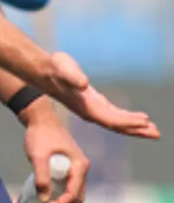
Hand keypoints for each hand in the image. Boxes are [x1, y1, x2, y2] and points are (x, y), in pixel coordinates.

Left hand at [20, 98, 89, 202]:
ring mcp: (76, 169)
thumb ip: (41, 177)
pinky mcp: (68, 168)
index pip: (73, 194)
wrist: (39, 117)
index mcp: (79, 166)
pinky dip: (62, 199)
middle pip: (77, 198)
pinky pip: (68, 188)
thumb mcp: (38, 155)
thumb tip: (43, 199)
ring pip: (74, 195)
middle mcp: (81, 169)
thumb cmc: (40, 133)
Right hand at [40, 52, 159, 138]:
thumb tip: (83, 84)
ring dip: (135, 127)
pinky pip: (114, 116)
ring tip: (153, 130)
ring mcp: (92, 109)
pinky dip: (127, 119)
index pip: (110, 119)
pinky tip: (138, 120)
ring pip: (117, 123)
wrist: (44, 72)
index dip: (127, 121)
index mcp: (86, 107)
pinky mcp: (94, 104)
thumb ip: (72, 76)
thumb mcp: (63, 68)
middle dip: (137, 130)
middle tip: (157, 134)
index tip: (145, 122)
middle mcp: (90, 112)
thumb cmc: (54, 68)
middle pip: (117, 125)